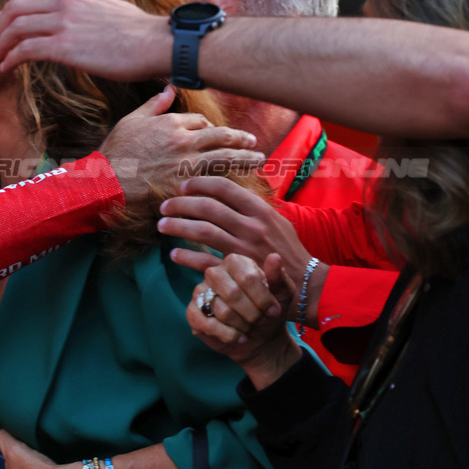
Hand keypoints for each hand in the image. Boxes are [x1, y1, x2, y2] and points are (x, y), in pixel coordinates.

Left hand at [0, 0, 172, 78]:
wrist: (157, 43)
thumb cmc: (139, 34)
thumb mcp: (107, 8)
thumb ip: (84, 10)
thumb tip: (73, 22)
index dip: (11, 10)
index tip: (4, 26)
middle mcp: (65, 2)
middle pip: (15, 8)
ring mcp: (64, 23)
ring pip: (15, 28)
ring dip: (0, 46)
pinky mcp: (65, 47)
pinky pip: (25, 50)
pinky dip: (10, 59)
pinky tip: (7, 69)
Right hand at [100, 87, 262, 206]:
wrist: (107, 180)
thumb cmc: (116, 151)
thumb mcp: (130, 121)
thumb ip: (153, 105)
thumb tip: (168, 89)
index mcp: (171, 123)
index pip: (200, 121)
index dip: (210, 127)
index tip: (217, 134)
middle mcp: (184, 141)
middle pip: (221, 136)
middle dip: (239, 138)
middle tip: (252, 141)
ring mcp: (187, 164)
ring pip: (226, 158)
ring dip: (245, 158)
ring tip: (258, 158)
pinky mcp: (186, 185)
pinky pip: (215, 181)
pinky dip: (231, 181)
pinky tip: (242, 182)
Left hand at [159, 177, 323, 321]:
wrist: (305, 285)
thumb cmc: (286, 250)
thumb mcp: (276, 220)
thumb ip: (252, 205)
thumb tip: (227, 189)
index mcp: (261, 211)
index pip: (225, 188)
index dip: (200, 184)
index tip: (184, 186)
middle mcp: (252, 227)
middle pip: (208, 208)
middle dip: (180, 204)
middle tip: (164, 206)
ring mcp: (244, 250)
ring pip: (202, 231)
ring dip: (177, 226)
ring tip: (162, 225)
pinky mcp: (237, 273)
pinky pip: (205, 262)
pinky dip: (186, 257)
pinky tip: (175, 253)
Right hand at [187, 254, 300, 387]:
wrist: (261, 337)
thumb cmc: (269, 311)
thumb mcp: (282, 294)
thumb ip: (278, 276)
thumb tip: (274, 257)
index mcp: (235, 262)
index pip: (248, 278)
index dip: (263, 299)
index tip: (273, 311)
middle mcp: (214, 273)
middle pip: (232, 294)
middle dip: (252, 313)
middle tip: (260, 320)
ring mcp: (200, 292)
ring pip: (222, 311)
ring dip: (242, 325)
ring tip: (249, 327)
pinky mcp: (192, 312)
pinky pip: (208, 325)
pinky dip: (229, 335)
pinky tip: (239, 337)